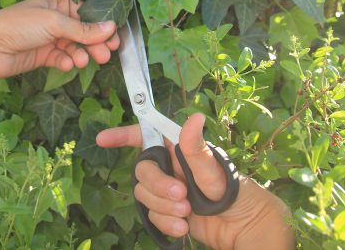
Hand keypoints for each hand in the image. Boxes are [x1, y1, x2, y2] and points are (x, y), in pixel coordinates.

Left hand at [0, 0, 119, 79]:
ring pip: (74, 47)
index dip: (101, 24)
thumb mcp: (54, 22)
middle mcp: (53, 19)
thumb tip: (111, 28)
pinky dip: (67, 62)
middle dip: (95, 42)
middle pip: (82, 31)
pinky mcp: (43, 55)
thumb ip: (84, 29)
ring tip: (85, 61)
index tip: (115, 37)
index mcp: (56, 3)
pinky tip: (67, 64)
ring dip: (82, 54)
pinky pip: (62, 58)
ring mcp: (48, 38)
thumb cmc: (17, 25)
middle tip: (107, 53)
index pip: (86, 12)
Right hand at [96, 113, 293, 249]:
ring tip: (187, 213)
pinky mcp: (167, 212)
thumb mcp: (215, 169)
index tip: (102, 139)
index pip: (145, 135)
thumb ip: (196, 147)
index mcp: (178, 149)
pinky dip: (165, 222)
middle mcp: (169, 167)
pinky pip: (151, 215)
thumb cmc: (234, 191)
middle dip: (158, 185)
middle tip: (181, 195)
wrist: (242, 228)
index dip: (122, 136)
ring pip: (144, 195)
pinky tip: (182, 227)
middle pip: (142, 170)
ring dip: (163, 206)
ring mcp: (166, 190)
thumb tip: (194, 117)